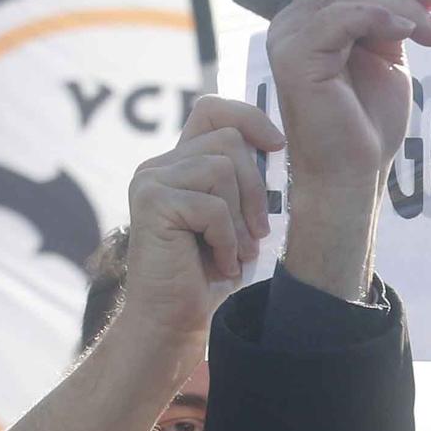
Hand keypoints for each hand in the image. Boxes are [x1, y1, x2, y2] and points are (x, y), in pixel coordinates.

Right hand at [122, 96, 285, 346]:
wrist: (176, 320)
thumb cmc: (212, 275)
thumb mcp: (239, 220)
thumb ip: (247, 182)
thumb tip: (280, 145)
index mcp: (182, 163)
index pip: (213, 110)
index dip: (249, 117)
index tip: (278, 147)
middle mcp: (161, 164)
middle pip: (229, 140)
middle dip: (255, 189)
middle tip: (257, 235)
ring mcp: (151, 179)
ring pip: (223, 169)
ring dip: (241, 220)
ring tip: (236, 253)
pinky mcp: (151, 200)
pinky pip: (212, 205)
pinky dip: (226, 239)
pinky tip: (219, 264)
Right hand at [266, 0, 430, 196]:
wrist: (353, 176)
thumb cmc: (369, 125)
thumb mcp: (387, 58)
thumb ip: (389, 19)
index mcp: (311, 19)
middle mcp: (291, 22)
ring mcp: (287, 37)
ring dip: (403, 4)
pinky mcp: (294, 58)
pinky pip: (343, 16)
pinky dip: (382, 17)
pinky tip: (411, 33)